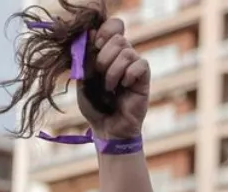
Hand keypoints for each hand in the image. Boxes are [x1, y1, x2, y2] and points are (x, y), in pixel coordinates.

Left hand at [81, 18, 148, 139]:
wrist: (107, 129)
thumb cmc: (95, 106)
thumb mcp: (83, 79)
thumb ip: (85, 58)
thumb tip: (88, 34)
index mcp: (108, 53)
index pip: (114, 26)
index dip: (105, 30)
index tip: (95, 45)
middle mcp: (123, 57)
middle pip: (119, 38)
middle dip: (104, 55)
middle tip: (99, 73)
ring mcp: (135, 68)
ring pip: (128, 51)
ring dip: (113, 70)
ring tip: (110, 87)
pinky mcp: (144, 79)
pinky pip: (141, 64)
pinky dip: (128, 74)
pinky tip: (124, 87)